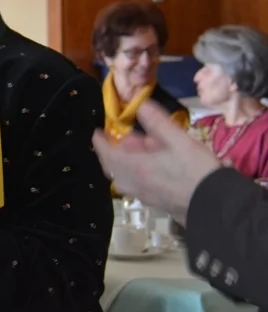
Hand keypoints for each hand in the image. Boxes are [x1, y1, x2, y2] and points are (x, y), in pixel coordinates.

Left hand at [92, 100, 220, 224]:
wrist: (215, 206)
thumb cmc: (196, 171)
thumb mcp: (178, 140)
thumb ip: (157, 122)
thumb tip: (140, 105)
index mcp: (134, 167)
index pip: (107, 153)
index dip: (100, 142)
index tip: (97, 133)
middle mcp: (134, 183)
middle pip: (115, 166)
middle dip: (116, 150)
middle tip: (127, 137)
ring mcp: (144, 196)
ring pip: (127, 175)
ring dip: (130, 160)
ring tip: (147, 147)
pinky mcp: (155, 203)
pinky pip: (138, 183)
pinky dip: (139, 171)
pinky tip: (158, 164)